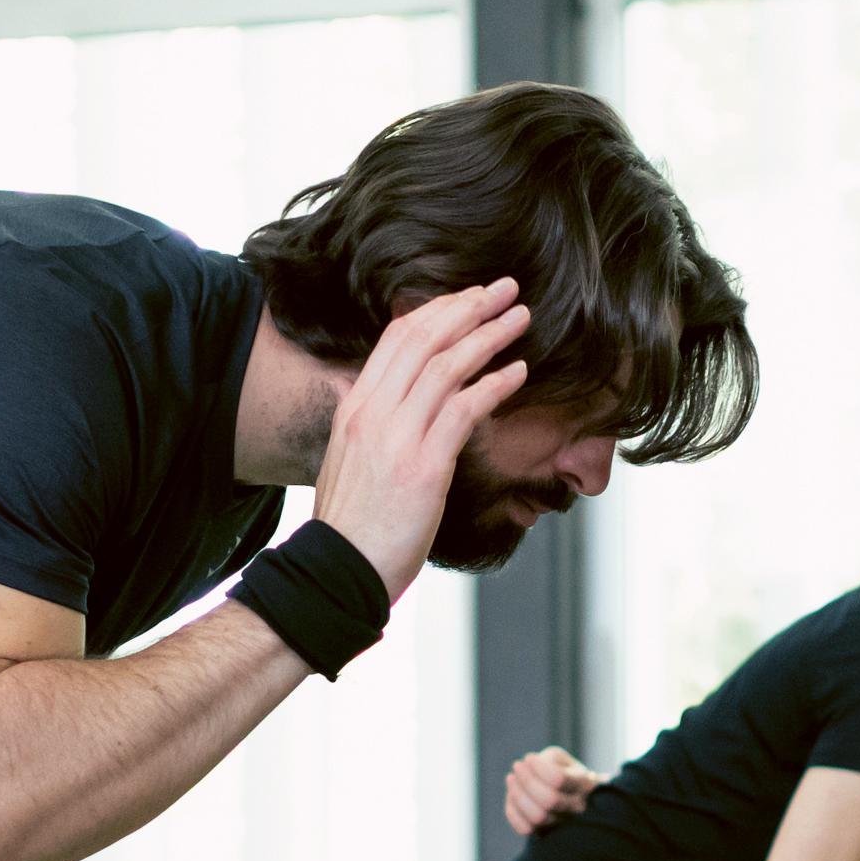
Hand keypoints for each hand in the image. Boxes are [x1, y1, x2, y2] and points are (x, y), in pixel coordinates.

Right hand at [309, 279, 530, 598]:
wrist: (338, 570)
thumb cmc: (351, 524)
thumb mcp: (345, 458)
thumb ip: (365, 421)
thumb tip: (369, 390)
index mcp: (355, 406)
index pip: (396, 338)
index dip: (437, 310)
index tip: (467, 298)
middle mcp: (373, 412)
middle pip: (424, 338)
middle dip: (469, 307)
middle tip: (505, 289)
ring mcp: (397, 437)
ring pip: (447, 366)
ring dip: (489, 336)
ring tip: (520, 320)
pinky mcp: (424, 467)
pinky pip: (464, 410)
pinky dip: (495, 385)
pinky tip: (518, 373)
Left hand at [503, 745, 600, 836]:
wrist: (568, 796)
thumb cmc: (561, 772)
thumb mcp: (560, 759)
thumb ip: (547, 759)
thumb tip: (529, 767)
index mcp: (583, 784)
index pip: (558, 780)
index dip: (538, 768)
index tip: (529, 758)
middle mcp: (576, 807)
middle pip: (549, 800)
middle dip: (526, 780)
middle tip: (517, 766)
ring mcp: (562, 823)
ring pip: (537, 816)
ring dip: (517, 794)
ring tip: (512, 778)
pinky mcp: (545, 833)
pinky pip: (525, 828)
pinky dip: (513, 811)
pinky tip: (512, 795)